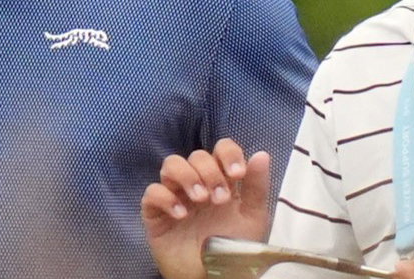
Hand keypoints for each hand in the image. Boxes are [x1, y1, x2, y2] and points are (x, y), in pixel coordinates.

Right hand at [142, 138, 273, 278]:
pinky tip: (181, 215)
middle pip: (197, 155)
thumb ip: (257, 187)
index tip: (238, 173)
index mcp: (222, 179)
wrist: (214, 277)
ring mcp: (175, 196)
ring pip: (171, 164)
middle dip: (210, 172)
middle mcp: (197, 183)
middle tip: (220, 199)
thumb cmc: (234, 247)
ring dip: (187, 176)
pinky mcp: (156, 214)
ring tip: (200, 200)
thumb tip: (261, 154)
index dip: (228, 153)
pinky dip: (166, 198)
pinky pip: (152, 193)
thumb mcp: (252, 218)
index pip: (221, 149)